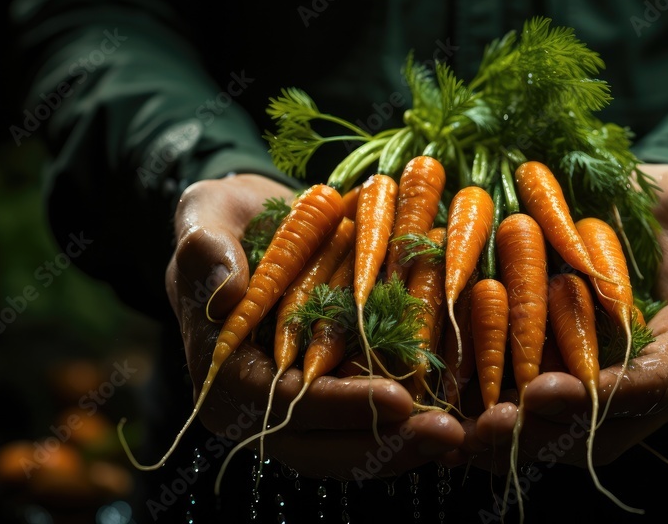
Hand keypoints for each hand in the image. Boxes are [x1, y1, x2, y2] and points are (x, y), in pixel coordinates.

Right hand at [165, 174, 463, 479]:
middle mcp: (260, 405)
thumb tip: (225, 293)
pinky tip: (460, 419)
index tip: (396, 398)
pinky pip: (373, 425)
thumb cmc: (223, 221)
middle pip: (321, 446)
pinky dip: (412, 426)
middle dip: (386, 444)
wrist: (251, 225)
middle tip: (449, 434)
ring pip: (352, 448)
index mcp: (223, 373)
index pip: (280, 404)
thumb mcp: (204, 218)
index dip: (338, 406)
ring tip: (463, 435)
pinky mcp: (335, 394)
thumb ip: (205, 251)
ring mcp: (301, 405)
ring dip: (407, 447)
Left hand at [457, 164, 667, 472]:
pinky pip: (531, 416)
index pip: (650, 388)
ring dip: (506, 440)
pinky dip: (489, 420)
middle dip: (539, 432)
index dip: (599, 397)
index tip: (543, 390)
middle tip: (484, 426)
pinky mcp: (566, 382)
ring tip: (456, 432)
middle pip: (597, 432)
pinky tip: (444, 417)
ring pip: (559, 436)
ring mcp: (604, 393)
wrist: (648, 217)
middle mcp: (647, 389)